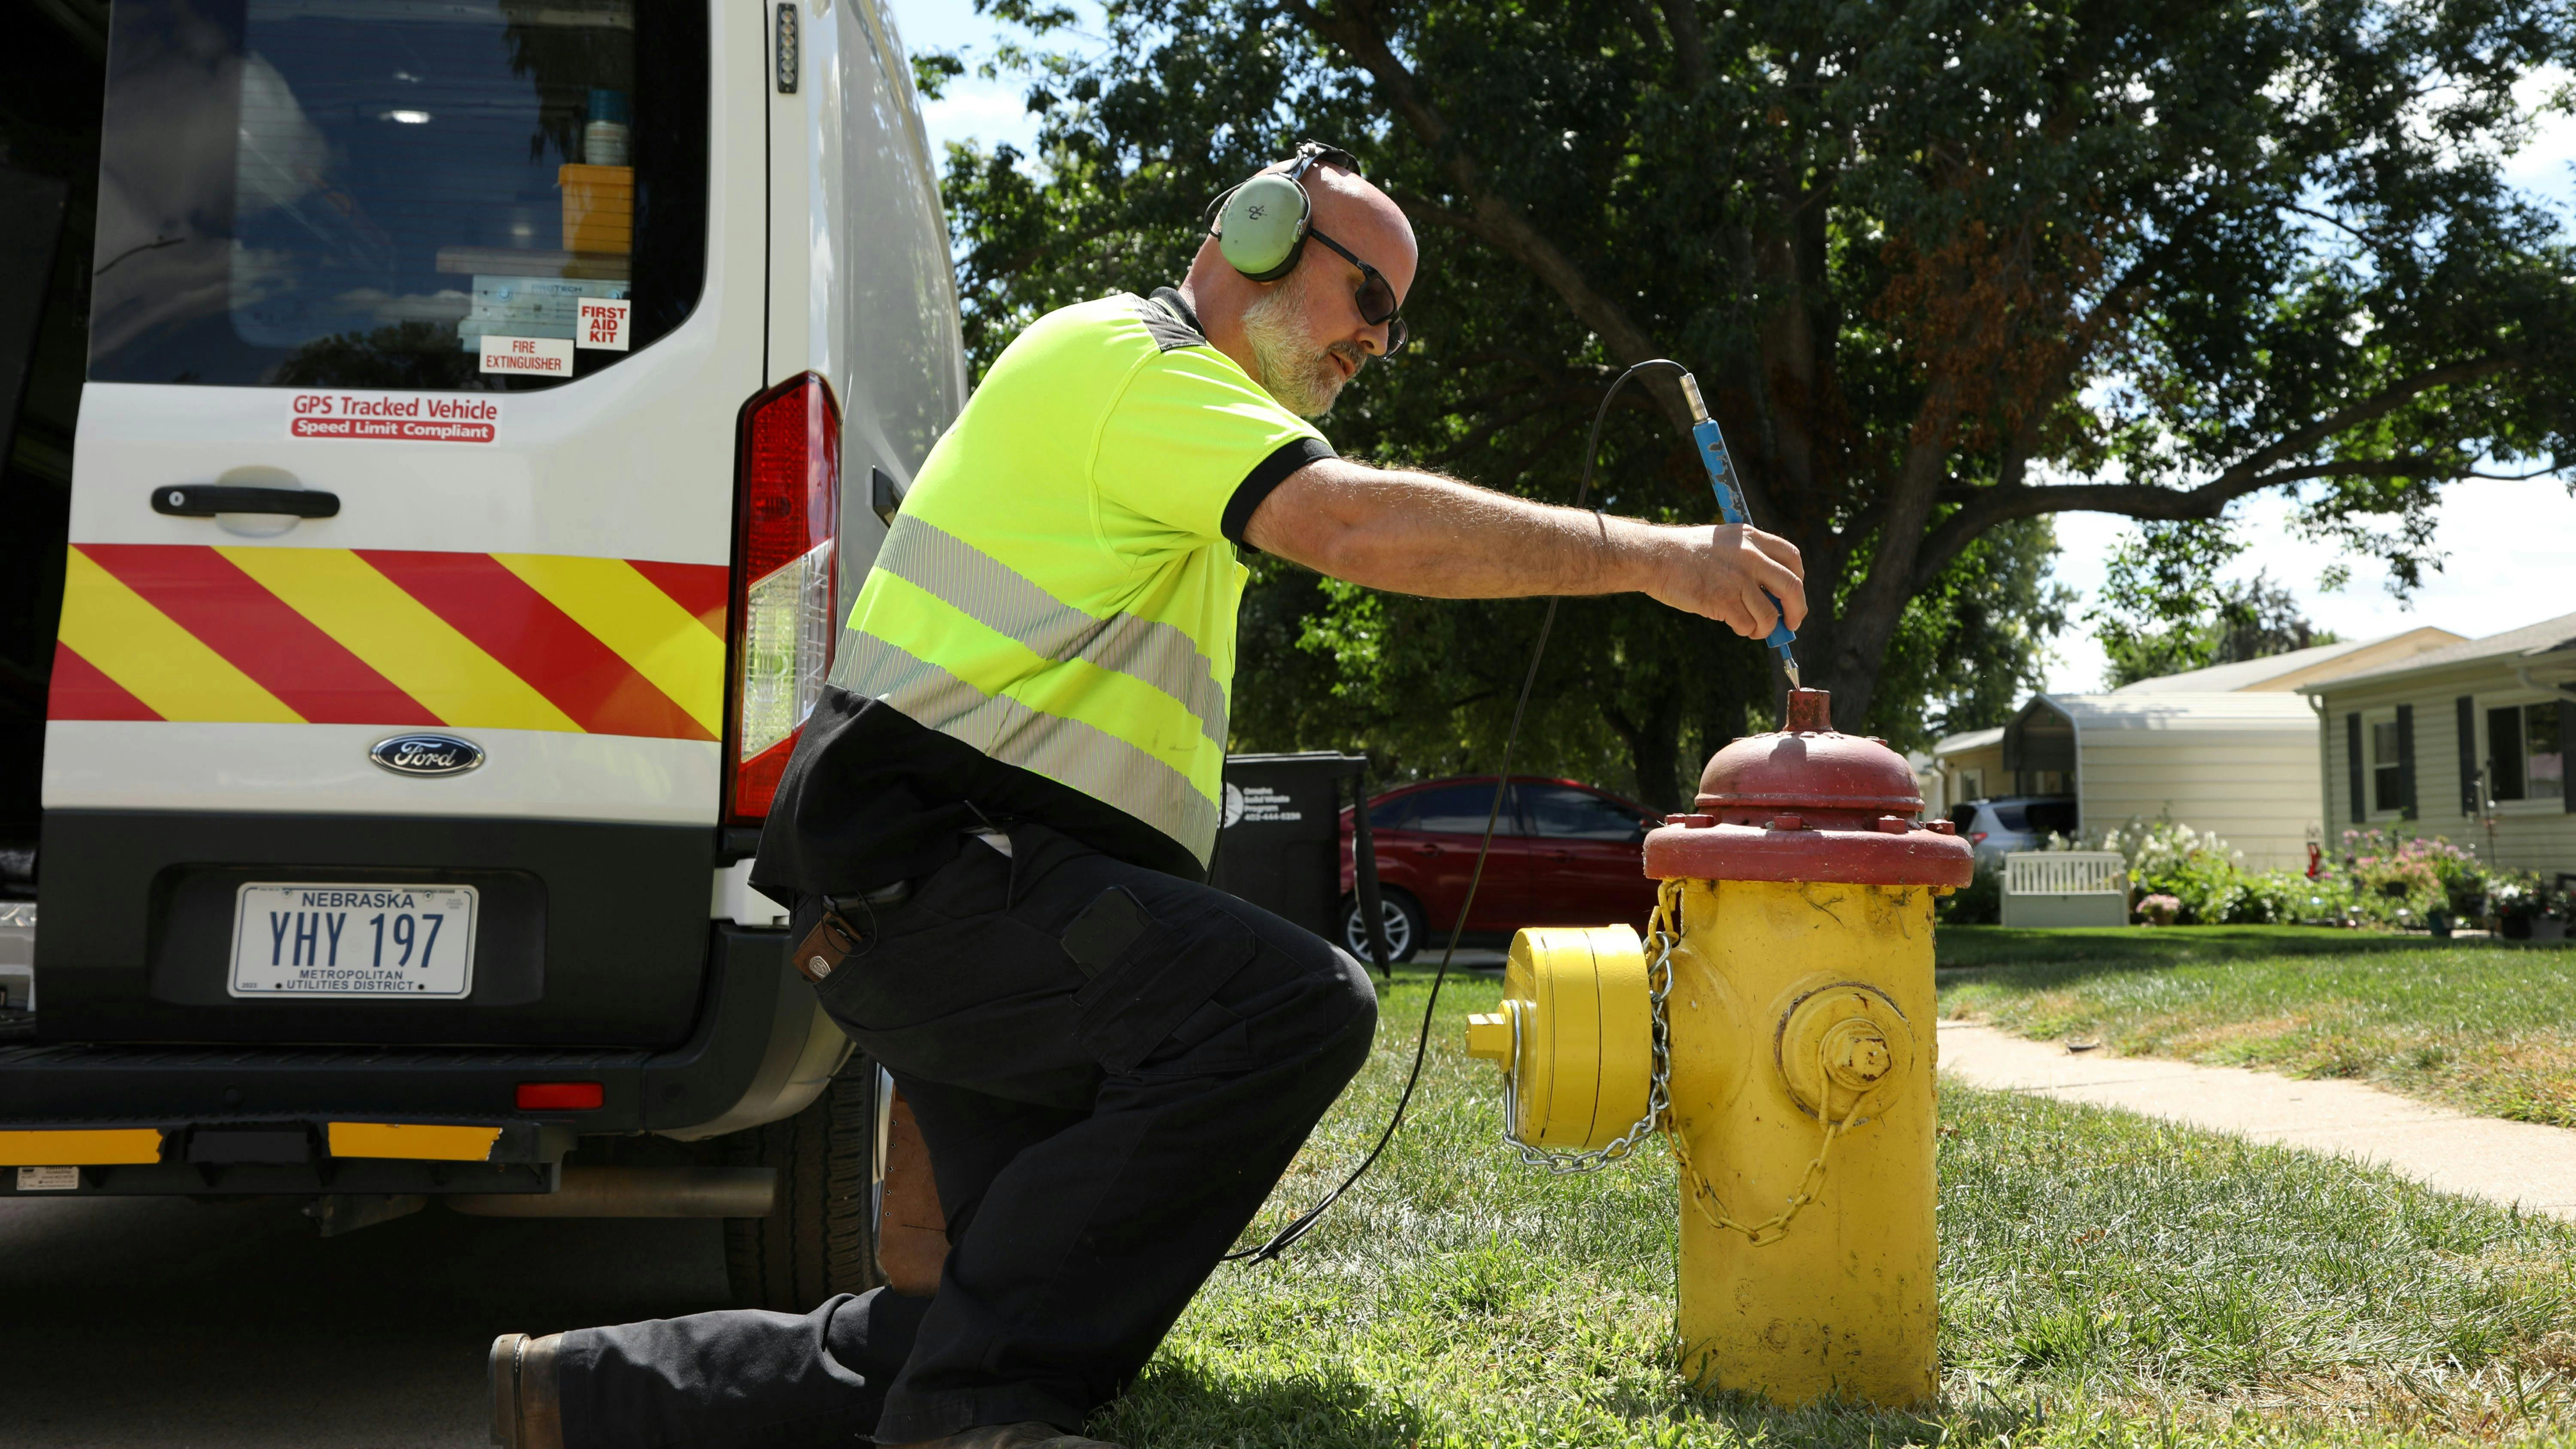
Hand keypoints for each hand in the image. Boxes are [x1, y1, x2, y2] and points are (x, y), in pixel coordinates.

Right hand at [1643, 523, 1806, 638]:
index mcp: (1752, 538)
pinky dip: (1745, 630)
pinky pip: (1748, 624)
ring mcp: (1738, 579)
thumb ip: (1749, 558)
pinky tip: (1735, 625)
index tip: (1793, 595)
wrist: (1656, 557)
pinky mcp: (1724, 600)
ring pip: (1771, 614)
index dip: (1799, 580)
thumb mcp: (1724, 542)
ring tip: (1753, 629)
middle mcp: (1751, 556)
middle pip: (1792, 587)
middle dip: (1797, 611)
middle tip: (1792, 624)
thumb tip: (1772, 597)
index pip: (1792, 558)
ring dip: (1766, 628)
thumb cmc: (1685, 553)